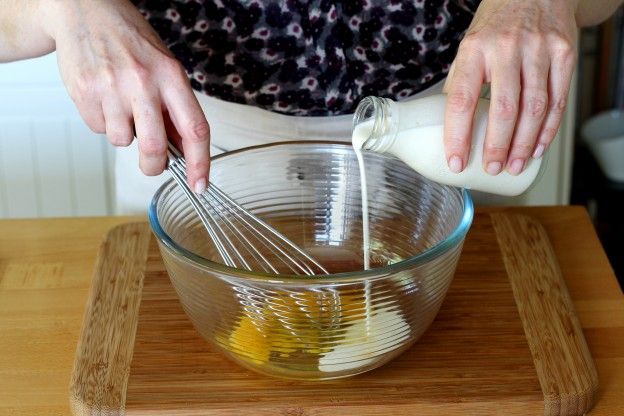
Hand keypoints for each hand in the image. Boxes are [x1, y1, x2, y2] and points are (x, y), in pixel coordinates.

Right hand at [46, 0, 210, 191]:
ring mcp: (111, 88)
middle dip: (154, 166)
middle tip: (153, 164)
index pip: (195, 129)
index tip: (200, 185)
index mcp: (171, 76)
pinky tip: (103, 97)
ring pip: (122, 141)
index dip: (200, 163)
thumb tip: (185, 150)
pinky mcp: (85, 92)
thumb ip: (175, 108)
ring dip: (124, 134)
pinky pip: (98, 129)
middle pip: (155, 147)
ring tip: (120, 105)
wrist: (85, 10)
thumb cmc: (130, 40)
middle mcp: (143, 82)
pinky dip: (102, 122)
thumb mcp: (165, 68)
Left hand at [443, 0, 577, 175]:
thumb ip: (461, 83)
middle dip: (497, 146)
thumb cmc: (496, 25)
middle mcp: (507, 49)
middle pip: (503, 109)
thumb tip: (448, 126)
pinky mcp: (564, 54)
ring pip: (534, 108)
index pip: (461, 100)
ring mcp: (539, 51)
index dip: (458, 135)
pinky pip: (558, 100)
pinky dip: (548, 129)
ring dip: (524, 144)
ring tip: (514, 165)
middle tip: (491, 168)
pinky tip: (538, 147)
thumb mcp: (469, 47)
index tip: (456, 160)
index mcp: (474, 50)